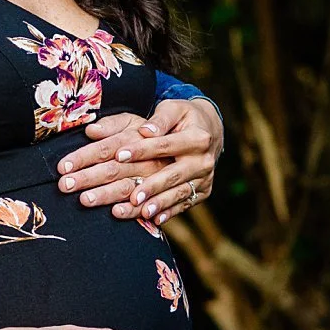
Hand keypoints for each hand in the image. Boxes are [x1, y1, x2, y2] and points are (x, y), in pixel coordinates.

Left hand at [59, 99, 221, 226]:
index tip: (119, 155)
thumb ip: (157, 119)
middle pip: (169, 175)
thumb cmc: (183, 118)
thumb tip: (143, 130)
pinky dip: (167, 212)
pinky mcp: (201, 193)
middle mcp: (202, 161)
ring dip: (156, 203)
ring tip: (137, 208)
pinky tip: (151, 219)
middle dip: (147, 186)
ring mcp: (202, 179)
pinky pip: (182, 205)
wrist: (210, 132)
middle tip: (128, 195)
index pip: (164, 145)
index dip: (142, 150)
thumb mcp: (172, 110)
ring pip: (176, 194)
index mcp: (196, 138)